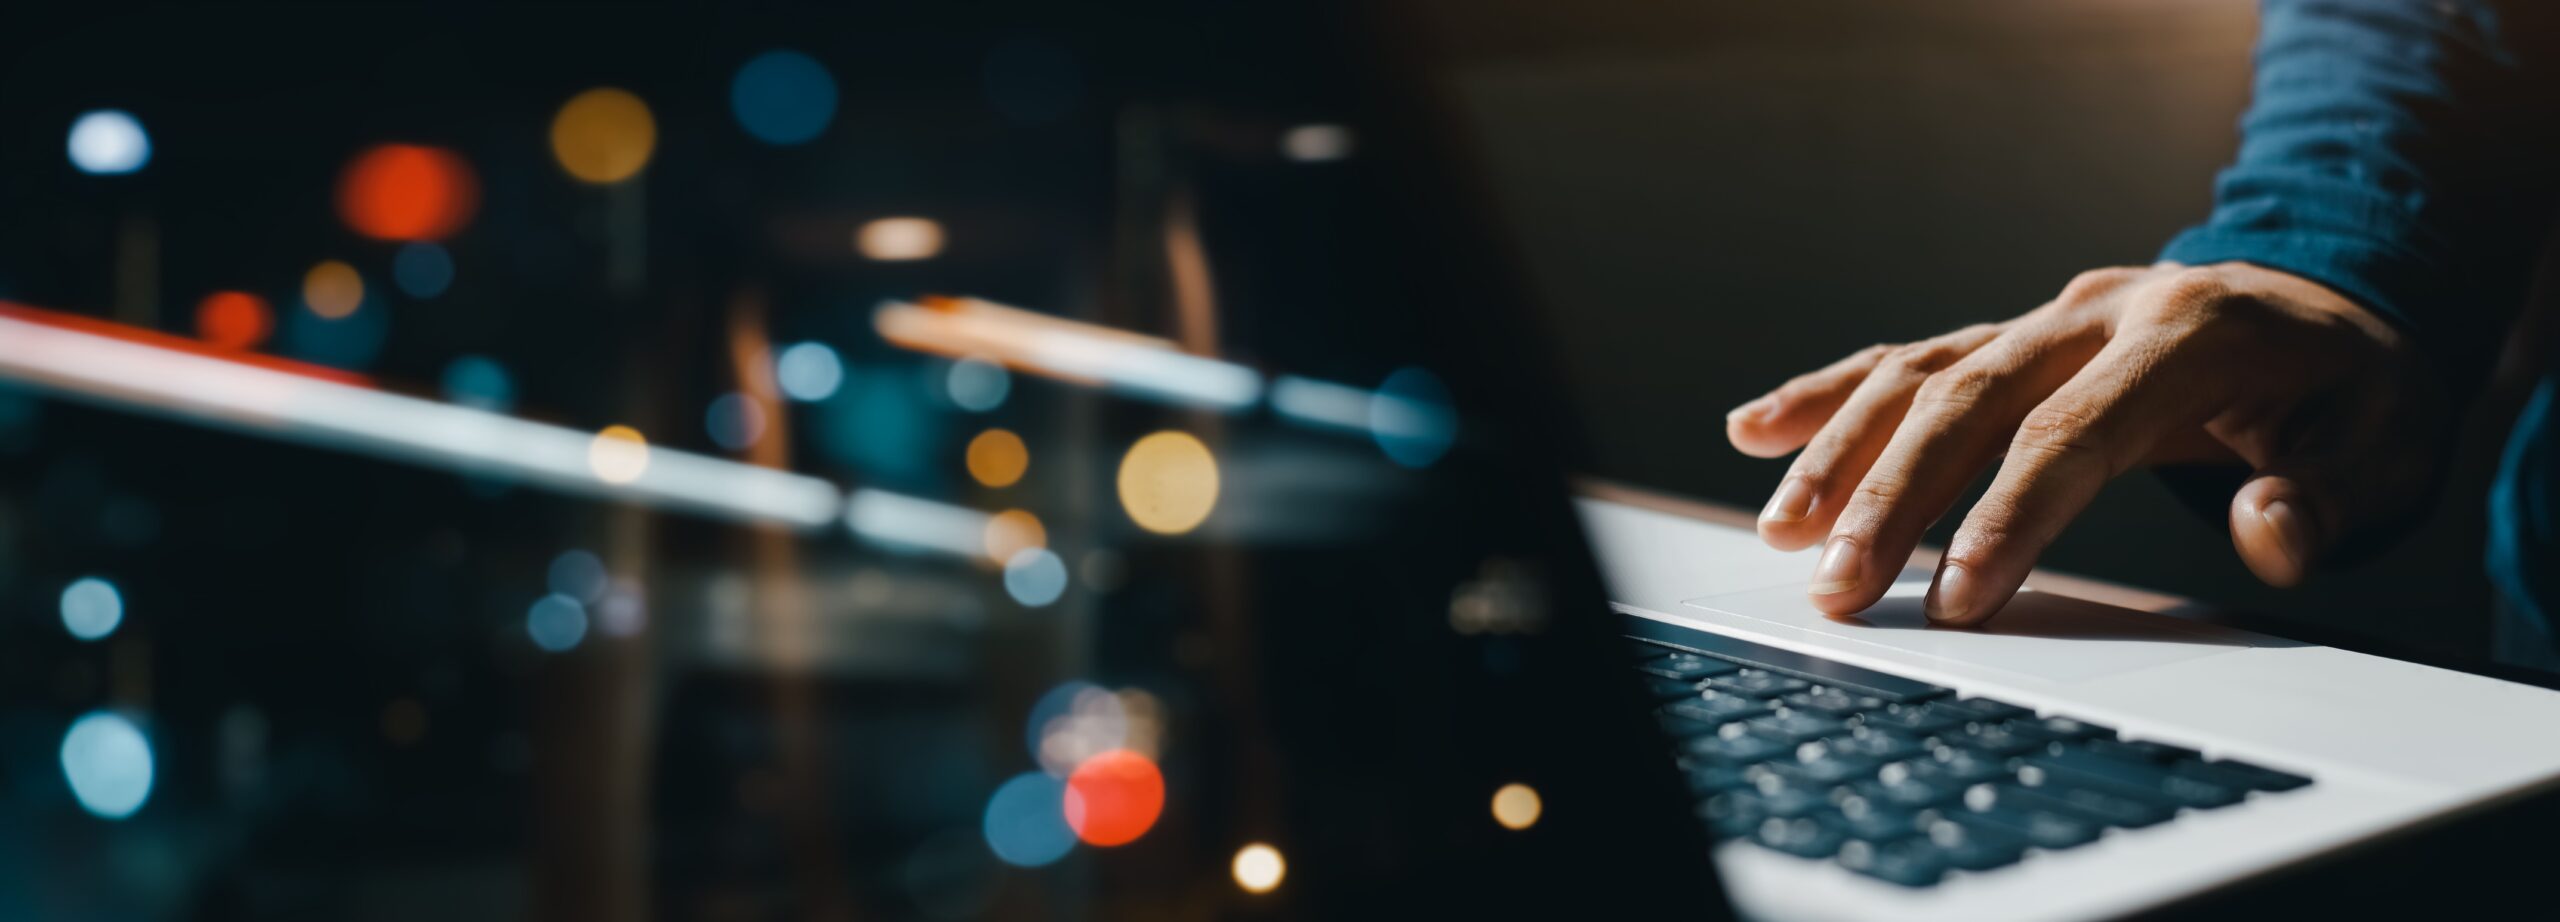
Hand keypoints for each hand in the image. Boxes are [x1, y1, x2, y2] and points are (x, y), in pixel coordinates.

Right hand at [1723, 263, 2448, 624]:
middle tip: (1837, 586)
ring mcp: (2044, 317)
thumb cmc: (2349, 396)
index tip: (1956, 600)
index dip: (2009, 516)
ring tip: (1782, 533)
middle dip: (1892, 496)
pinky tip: (1754, 430)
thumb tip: (2266, 530)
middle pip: (1969, 398)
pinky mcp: (2008, 335)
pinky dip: (1827, 395)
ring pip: (1920, 373)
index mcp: (2188, 330)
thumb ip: (2322, 497)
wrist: (2333, 311)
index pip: (2074, 430)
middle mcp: (2098, 309)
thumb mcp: (2382, 448)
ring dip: (1840, 452)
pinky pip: (1905, 357)